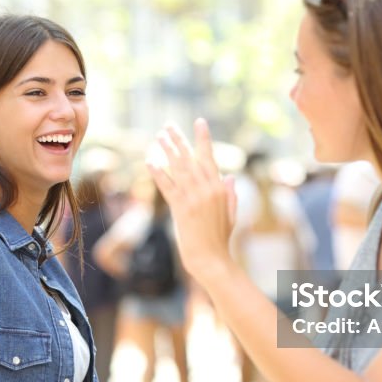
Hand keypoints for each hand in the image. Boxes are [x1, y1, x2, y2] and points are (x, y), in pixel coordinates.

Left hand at [147, 119, 237, 283]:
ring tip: (158, 137)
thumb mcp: (232, 215)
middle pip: (190, 159)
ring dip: (167, 151)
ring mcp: (194, 199)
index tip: (199, 122)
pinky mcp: (181, 209)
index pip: (210, 157)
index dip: (203, 139)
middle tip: (168, 125)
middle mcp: (207, 190)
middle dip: (179, 140)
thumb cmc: (221, 239)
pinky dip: (158, 174)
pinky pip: (167, 187)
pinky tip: (149, 161)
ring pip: (178, 169)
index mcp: (220, 189)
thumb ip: (231, 195)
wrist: (211, 259)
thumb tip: (230, 178)